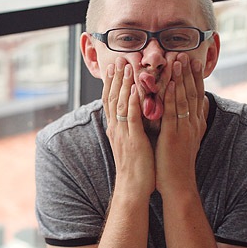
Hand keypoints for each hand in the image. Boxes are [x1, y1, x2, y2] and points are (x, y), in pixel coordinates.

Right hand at [103, 58, 154, 197]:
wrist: (133, 188)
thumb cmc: (136, 168)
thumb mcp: (131, 143)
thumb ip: (131, 128)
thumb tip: (134, 116)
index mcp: (116, 129)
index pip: (110, 101)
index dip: (111, 83)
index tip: (113, 67)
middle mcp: (116, 129)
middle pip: (112, 98)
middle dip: (116, 78)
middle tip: (118, 59)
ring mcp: (123, 134)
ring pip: (121, 104)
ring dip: (123, 84)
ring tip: (126, 67)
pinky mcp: (133, 140)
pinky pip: (132, 118)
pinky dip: (132, 102)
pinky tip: (134, 89)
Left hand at [155, 54, 205, 194]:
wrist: (177, 184)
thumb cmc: (177, 163)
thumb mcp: (187, 139)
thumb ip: (190, 121)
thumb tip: (197, 106)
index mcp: (195, 124)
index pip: (197, 96)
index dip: (196, 78)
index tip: (194, 61)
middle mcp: (193, 124)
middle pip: (192, 93)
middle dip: (189, 72)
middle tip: (186, 53)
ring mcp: (184, 129)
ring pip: (184, 98)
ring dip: (181, 77)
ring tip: (178, 59)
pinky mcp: (174, 135)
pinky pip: (173, 112)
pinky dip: (172, 95)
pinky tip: (171, 82)